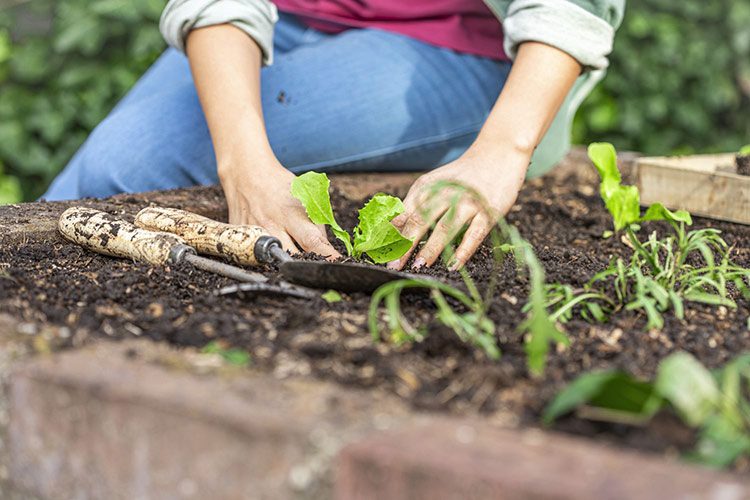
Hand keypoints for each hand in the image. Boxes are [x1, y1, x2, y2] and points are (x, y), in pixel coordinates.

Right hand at [219, 158, 340, 257]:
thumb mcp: (303, 194)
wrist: (245, 173)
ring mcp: (253, 234)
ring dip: (287, 263)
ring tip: (296, 260)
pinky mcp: (240, 238)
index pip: (312, 241)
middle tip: (318, 265)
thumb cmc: (277, 183)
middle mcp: (271, 226)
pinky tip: (273, 250)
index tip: (337, 264)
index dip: (327, 255)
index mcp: (290, 213)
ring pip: (273, 261)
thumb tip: (326, 244)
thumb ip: (316, 220)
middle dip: (307, 264)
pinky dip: (267, 256)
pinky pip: (256, 255)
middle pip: (293, 257)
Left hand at [388, 146, 528, 270]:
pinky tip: (453, 265)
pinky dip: (462, 252)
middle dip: (405, 245)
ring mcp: (468, 203)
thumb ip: (415, 203)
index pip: (405, 213)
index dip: (392, 234)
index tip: (382, 252)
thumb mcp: (434, 182)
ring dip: (430, 249)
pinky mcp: (488, 212)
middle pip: (421, 221)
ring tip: (419, 266)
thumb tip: (392, 227)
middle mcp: (446, 194)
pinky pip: (474, 235)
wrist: (498, 153)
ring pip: (446, 229)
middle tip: (394, 265)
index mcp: (428, 187)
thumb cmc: (461, 176)